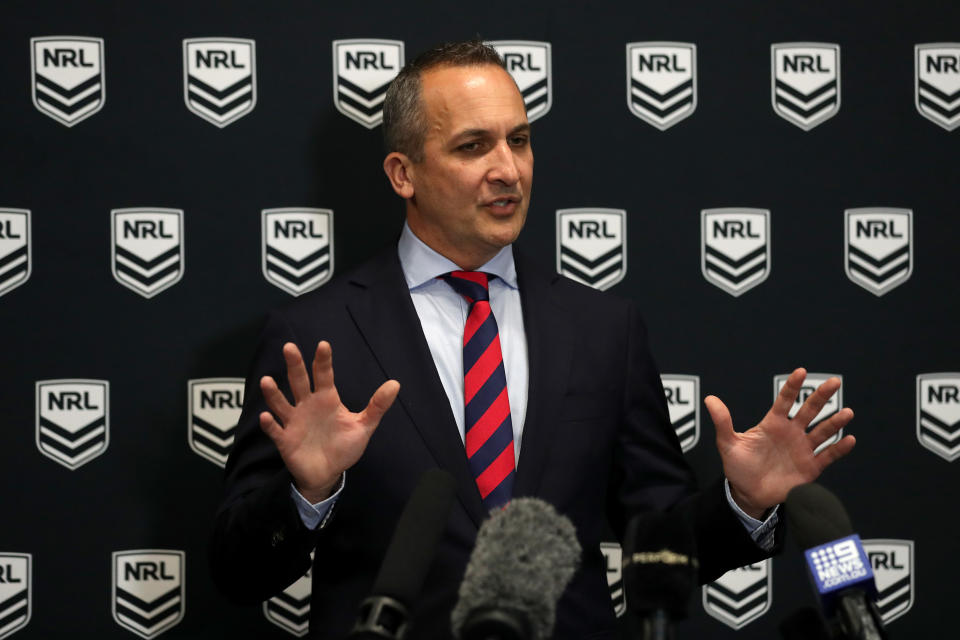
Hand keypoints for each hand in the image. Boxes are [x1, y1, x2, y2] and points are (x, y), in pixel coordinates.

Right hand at [259, 341, 399, 502]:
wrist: (328, 474)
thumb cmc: (344, 446)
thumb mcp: (364, 426)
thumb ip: (377, 406)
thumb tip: (395, 383)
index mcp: (326, 399)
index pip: (324, 375)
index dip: (323, 361)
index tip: (323, 345)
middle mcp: (307, 405)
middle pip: (299, 381)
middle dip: (295, 365)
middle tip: (290, 347)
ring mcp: (294, 422)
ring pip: (281, 403)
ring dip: (274, 393)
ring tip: (267, 381)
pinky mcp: (285, 440)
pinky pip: (275, 430)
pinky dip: (269, 424)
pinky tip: (266, 417)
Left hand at [704, 368, 854, 518]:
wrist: (748, 494)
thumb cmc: (738, 467)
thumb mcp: (728, 444)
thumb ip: (723, 422)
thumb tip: (709, 399)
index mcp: (773, 424)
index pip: (785, 401)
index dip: (792, 386)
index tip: (800, 371)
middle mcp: (791, 433)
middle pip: (808, 410)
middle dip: (821, 396)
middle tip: (833, 382)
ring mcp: (802, 449)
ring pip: (822, 432)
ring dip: (834, 422)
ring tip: (846, 412)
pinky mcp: (810, 467)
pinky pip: (828, 456)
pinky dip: (839, 449)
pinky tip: (849, 439)